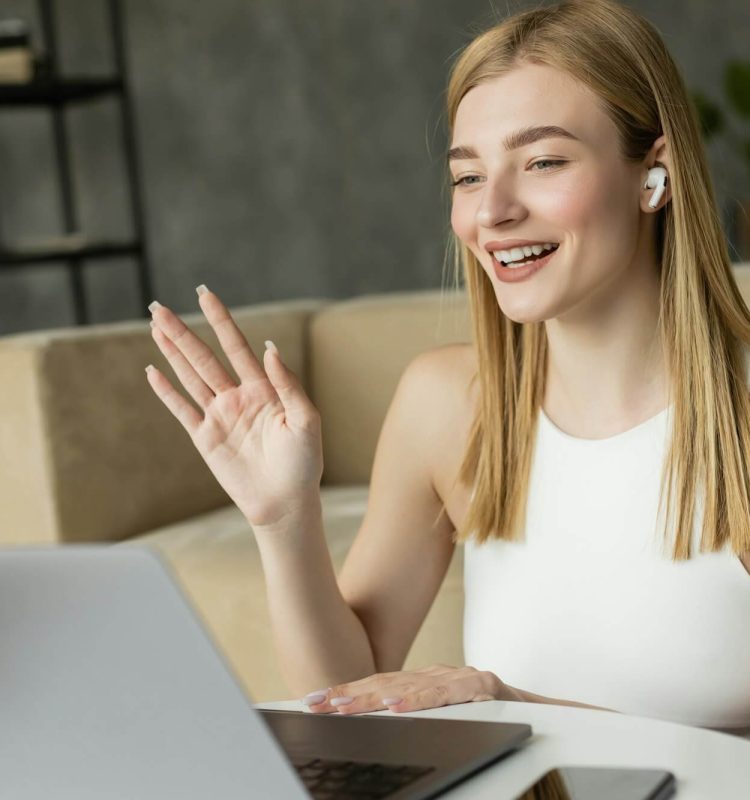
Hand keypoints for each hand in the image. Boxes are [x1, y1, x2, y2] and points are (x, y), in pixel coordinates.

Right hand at [145, 286, 323, 528]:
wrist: (286, 502)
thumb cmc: (303, 462)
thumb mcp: (305, 420)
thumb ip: (288, 384)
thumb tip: (269, 349)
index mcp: (263, 389)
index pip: (236, 346)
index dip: (220, 320)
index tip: (205, 294)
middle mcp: (238, 397)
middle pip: (204, 357)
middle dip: (183, 332)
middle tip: (159, 307)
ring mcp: (220, 416)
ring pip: (190, 377)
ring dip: (172, 353)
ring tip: (154, 327)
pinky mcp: (206, 438)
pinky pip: (182, 410)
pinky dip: (167, 392)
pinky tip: (153, 371)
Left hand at [299, 664, 522, 714]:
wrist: (540, 711)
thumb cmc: (488, 714)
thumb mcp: (445, 714)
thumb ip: (413, 711)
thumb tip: (372, 719)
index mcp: (426, 681)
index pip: (379, 684)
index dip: (346, 691)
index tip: (313, 700)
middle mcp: (439, 674)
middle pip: (386, 683)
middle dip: (348, 693)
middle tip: (317, 703)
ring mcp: (460, 678)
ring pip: (410, 687)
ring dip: (373, 696)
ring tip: (344, 706)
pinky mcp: (483, 686)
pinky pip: (446, 694)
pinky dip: (419, 699)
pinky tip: (396, 706)